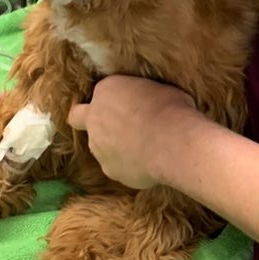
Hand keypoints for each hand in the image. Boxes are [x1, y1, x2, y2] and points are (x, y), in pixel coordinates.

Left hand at [69, 76, 199, 188]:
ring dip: (113, 147)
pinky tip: (148, 163)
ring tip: (142, 148)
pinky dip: (128, 165)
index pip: (97, 93)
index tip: (122, 105)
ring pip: (100, 148)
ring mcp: (99, 149)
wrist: (174, 144)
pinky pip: (116, 167)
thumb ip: (141, 96)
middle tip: (123, 128)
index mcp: (106, 91)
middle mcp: (94, 120)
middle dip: (98, 125)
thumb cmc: (172, 109)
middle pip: (84, 121)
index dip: (106, 101)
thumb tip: (146, 104)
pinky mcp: (111, 171)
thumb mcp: (158, 89)